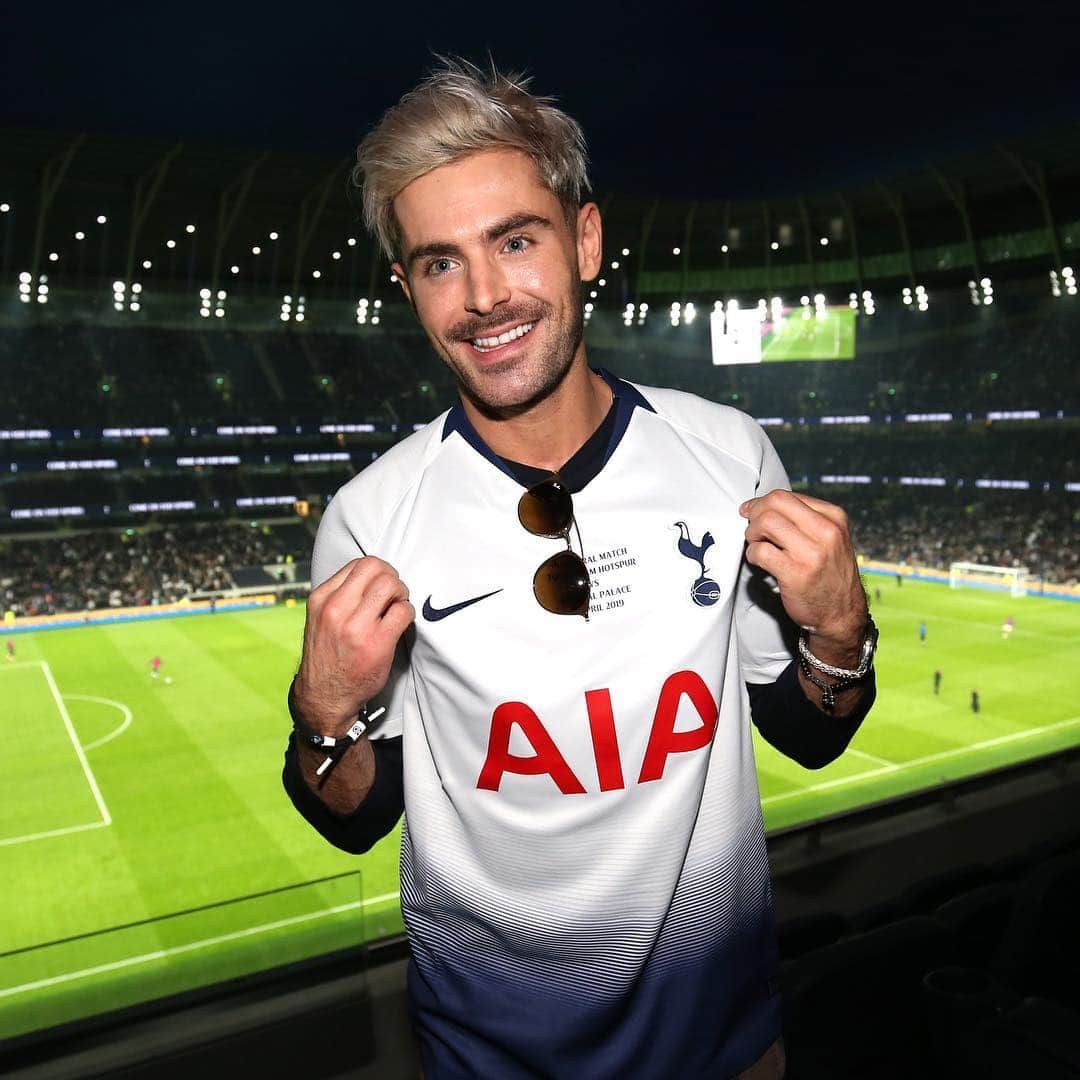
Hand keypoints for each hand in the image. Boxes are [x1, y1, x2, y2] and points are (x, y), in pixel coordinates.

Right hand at [293, 557, 414, 735]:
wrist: (325, 696)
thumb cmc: (328, 656)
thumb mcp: (322, 617)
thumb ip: (341, 595)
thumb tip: (374, 575)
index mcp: (321, 599)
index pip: (359, 563)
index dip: (378, 571)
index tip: (381, 584)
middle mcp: (335, 609)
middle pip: (375, 567)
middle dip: (391, 577)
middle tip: (393, 594)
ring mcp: (355, 627)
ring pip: (390, 585)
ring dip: (401, 593)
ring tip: (397, 607)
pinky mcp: (376, 643)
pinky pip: (403, 611)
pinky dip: (408, 613)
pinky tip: (400, 623)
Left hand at [740, 490, 866, 664]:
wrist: (842, 614)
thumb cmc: (830, 575)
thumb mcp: (830, 539)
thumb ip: (805, 520)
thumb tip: (764, 506)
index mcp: (834, 518)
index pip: (786, 496)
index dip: (762, 503)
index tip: (752, 511)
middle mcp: (826, 532)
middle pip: (774, 503)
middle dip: (754, 513)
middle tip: (751, 529)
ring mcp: (812, 553)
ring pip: (765, 523)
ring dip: (751, 533)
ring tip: (757, 545)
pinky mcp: (795, 574)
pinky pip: (760, 551)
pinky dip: (752, 554)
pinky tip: (759, 561)